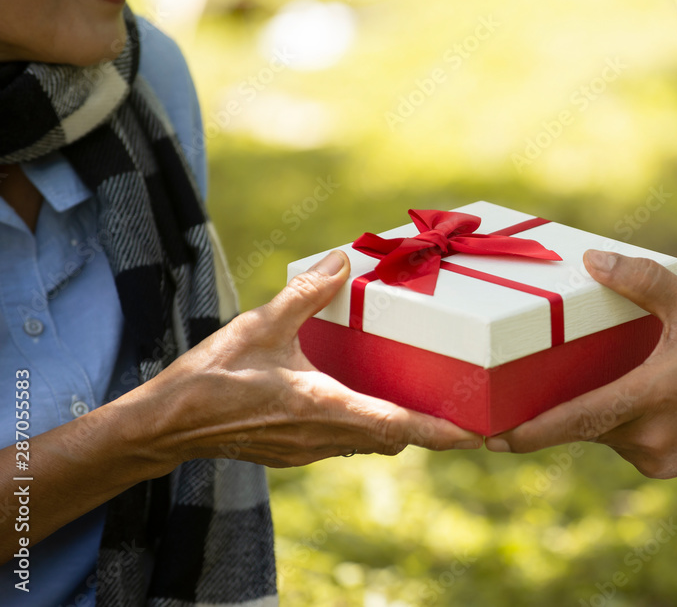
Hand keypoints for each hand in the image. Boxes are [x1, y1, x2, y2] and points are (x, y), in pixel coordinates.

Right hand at [131, 250, 482, 470]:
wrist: (165, 425)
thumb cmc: (211, 377)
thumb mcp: (261, 325)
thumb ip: (307, 293)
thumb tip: (343, 260)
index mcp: (325, 406)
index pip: (399, 426)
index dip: (441, 431)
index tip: (476, 433)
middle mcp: (324, 436)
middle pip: (392, 440)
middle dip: (425, 428)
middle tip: (452, 405)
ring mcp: (307, 450)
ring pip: (368, 444)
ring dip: (393, 426)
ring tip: (414, 398)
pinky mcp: (292, 452)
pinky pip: (342, 443)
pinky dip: (362, 426)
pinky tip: (355, 398)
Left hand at [485, 250, 676, 477]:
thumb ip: (643, 281)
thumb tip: (592, 258)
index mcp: (649, 398)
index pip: (576, 419)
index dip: (530, 430)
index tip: (492, 437)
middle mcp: (647, 436)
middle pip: (583, 424)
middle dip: (552, 413)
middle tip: (518, 395)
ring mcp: (656, 458)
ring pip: (604, 433)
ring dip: (596, 410)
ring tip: (613, 377)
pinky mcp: (666, 468)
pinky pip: (627, 442)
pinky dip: (622, 421)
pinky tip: (643, 397)